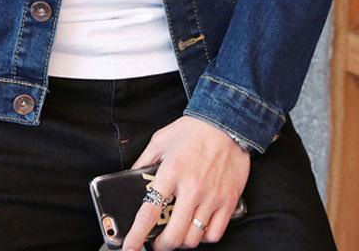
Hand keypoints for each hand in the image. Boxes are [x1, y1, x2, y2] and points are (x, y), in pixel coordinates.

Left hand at [122, 115, 250, 250]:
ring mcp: (212, 196)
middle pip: (173, 235)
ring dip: (182, 241)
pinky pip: (215, 233)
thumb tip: (132, 175)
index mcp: (171, 172)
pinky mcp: (229, 201)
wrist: (227, 121)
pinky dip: (204, 236)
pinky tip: (198, 227)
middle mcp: (191, 188)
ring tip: (177, 233)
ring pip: (194, 238)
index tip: (129, 248)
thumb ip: (145, 159)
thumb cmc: (193, 130)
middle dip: (161, 246)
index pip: (149, 212)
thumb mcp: (161, 139)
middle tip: (156, 243)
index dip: (137, 235)